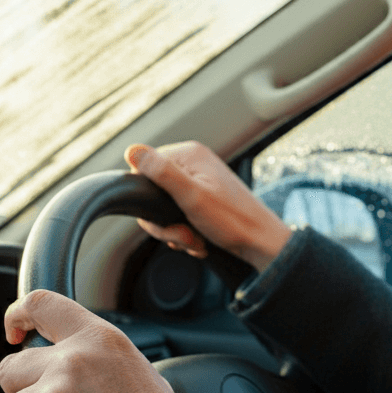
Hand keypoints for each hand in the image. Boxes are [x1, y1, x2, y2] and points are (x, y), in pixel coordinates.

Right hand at [126, 141, 291, 272]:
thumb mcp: (191, 196)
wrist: (260, 242)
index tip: (164, 217)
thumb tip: (132, 150)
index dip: (147, 199)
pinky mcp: (203, 199)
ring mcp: (199, 182)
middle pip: (153, 193)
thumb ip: (161, 173)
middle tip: (184, 234)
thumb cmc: (232, 220)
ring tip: (195, 239)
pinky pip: (179, 215)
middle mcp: (194, 164)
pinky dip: (186, 232)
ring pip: (165, 209)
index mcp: (190, 154)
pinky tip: (200, 240)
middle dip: (165, 222)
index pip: (144, 169)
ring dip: (177, 231)